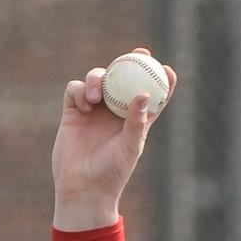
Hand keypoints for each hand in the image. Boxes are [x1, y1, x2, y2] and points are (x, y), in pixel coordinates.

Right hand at [51, 48, 176, 230]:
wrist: (83, 186)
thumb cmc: (112, 171)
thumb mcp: (130, 146)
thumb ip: (137, 120)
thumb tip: (144, 93)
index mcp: (135, 120)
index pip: (150, 95)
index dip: (160, 80)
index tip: (167, 69)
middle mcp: (114, 111)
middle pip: (123, 78)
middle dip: (131, 62)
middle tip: (139, 53)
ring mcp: (93, 110)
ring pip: (98, 79)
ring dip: (97, 78)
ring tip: (96, 95)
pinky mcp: (73, 111)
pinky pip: (75, 89)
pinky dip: (79, 90)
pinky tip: (83, 103)